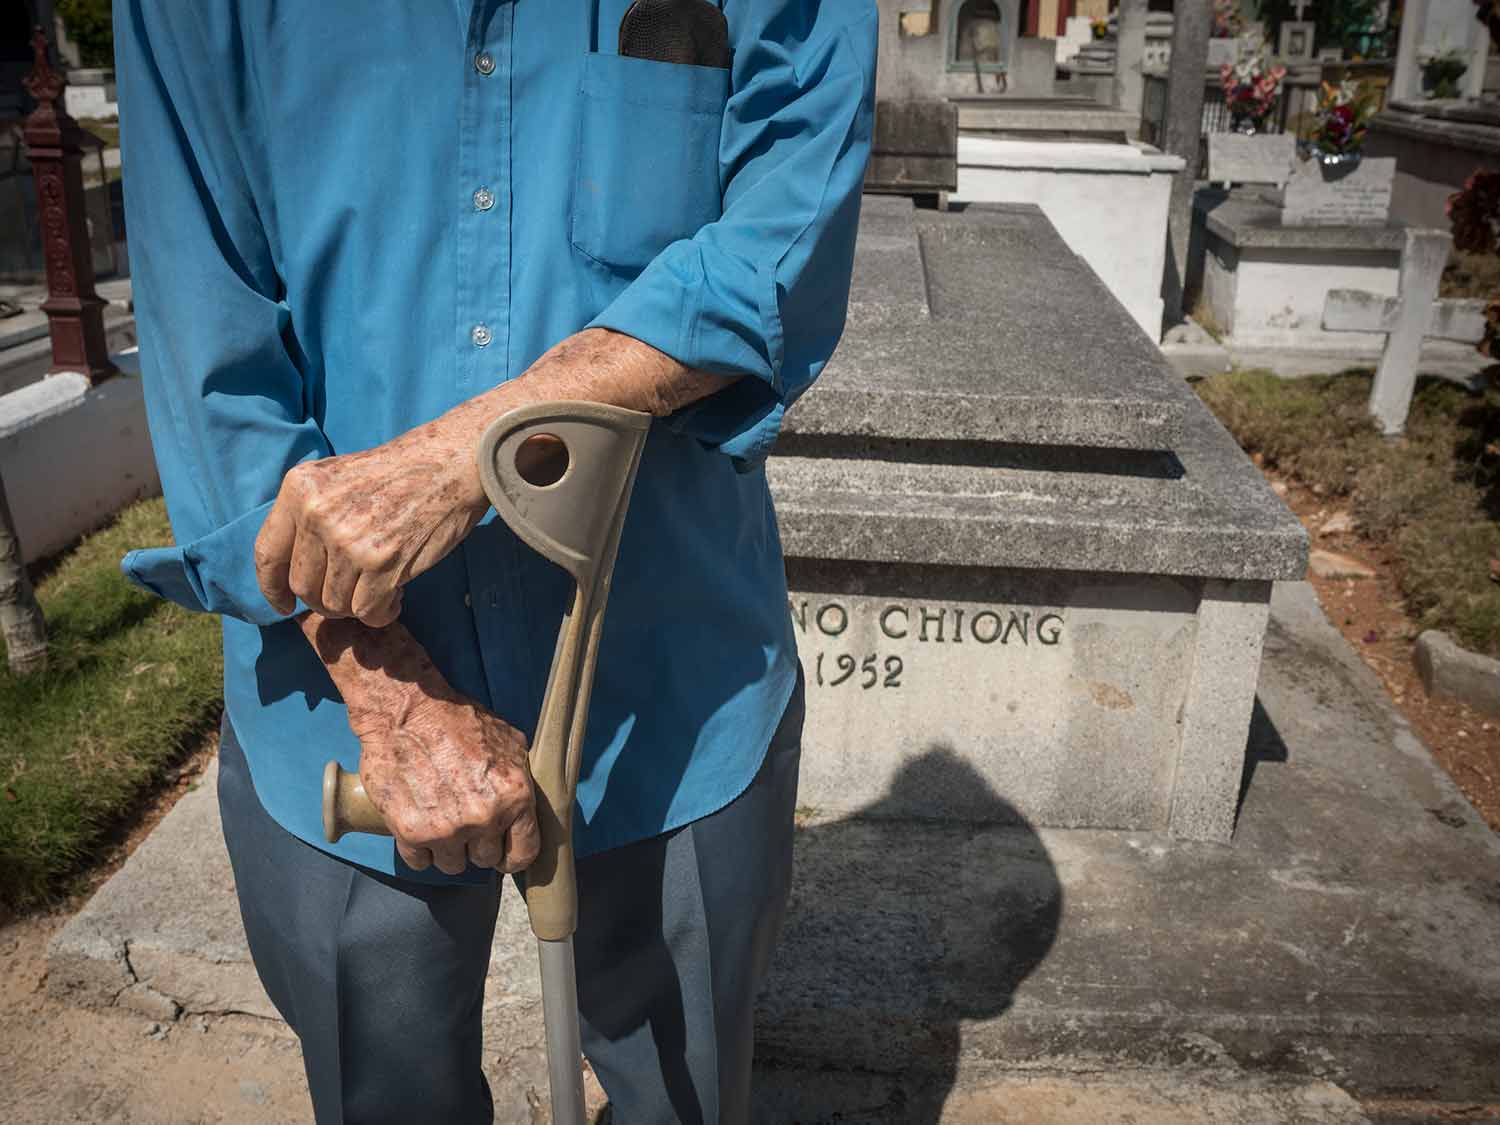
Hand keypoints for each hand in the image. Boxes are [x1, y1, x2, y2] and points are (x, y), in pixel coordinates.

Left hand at [254, 422, 489, 626]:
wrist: (450, 464)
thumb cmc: (399, 473)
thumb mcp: (336, 478)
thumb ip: (310, 514)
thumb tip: (295, 569)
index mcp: (299, 489)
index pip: (268, 553)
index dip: (272, 588)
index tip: (284, 604)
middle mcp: (317, 514)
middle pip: (303, 586)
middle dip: (325, 599)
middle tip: (351, 592)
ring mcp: (348, 540)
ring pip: (334, 603)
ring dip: (356, 606)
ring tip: (379, 589)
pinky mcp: (382, 563)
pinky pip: (367, 611)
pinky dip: (381, 613)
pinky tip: (395, 598)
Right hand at [351, 689, 540, 874]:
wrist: (406, 712)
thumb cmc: (458, 720)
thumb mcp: (509, 740)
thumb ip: (521, 777)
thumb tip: (527, 803)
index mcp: (515, 796)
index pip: (524, 853)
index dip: (512, 855)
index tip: (503, 852)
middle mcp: (484, 818)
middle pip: (486, 860)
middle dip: (477, 845)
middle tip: (465, 824)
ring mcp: (447, 829)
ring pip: (453, 865)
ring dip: (448, 850)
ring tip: (441, 823)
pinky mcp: (411, 832)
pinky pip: (420, 862)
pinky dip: (419, 850)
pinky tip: (419, 828)